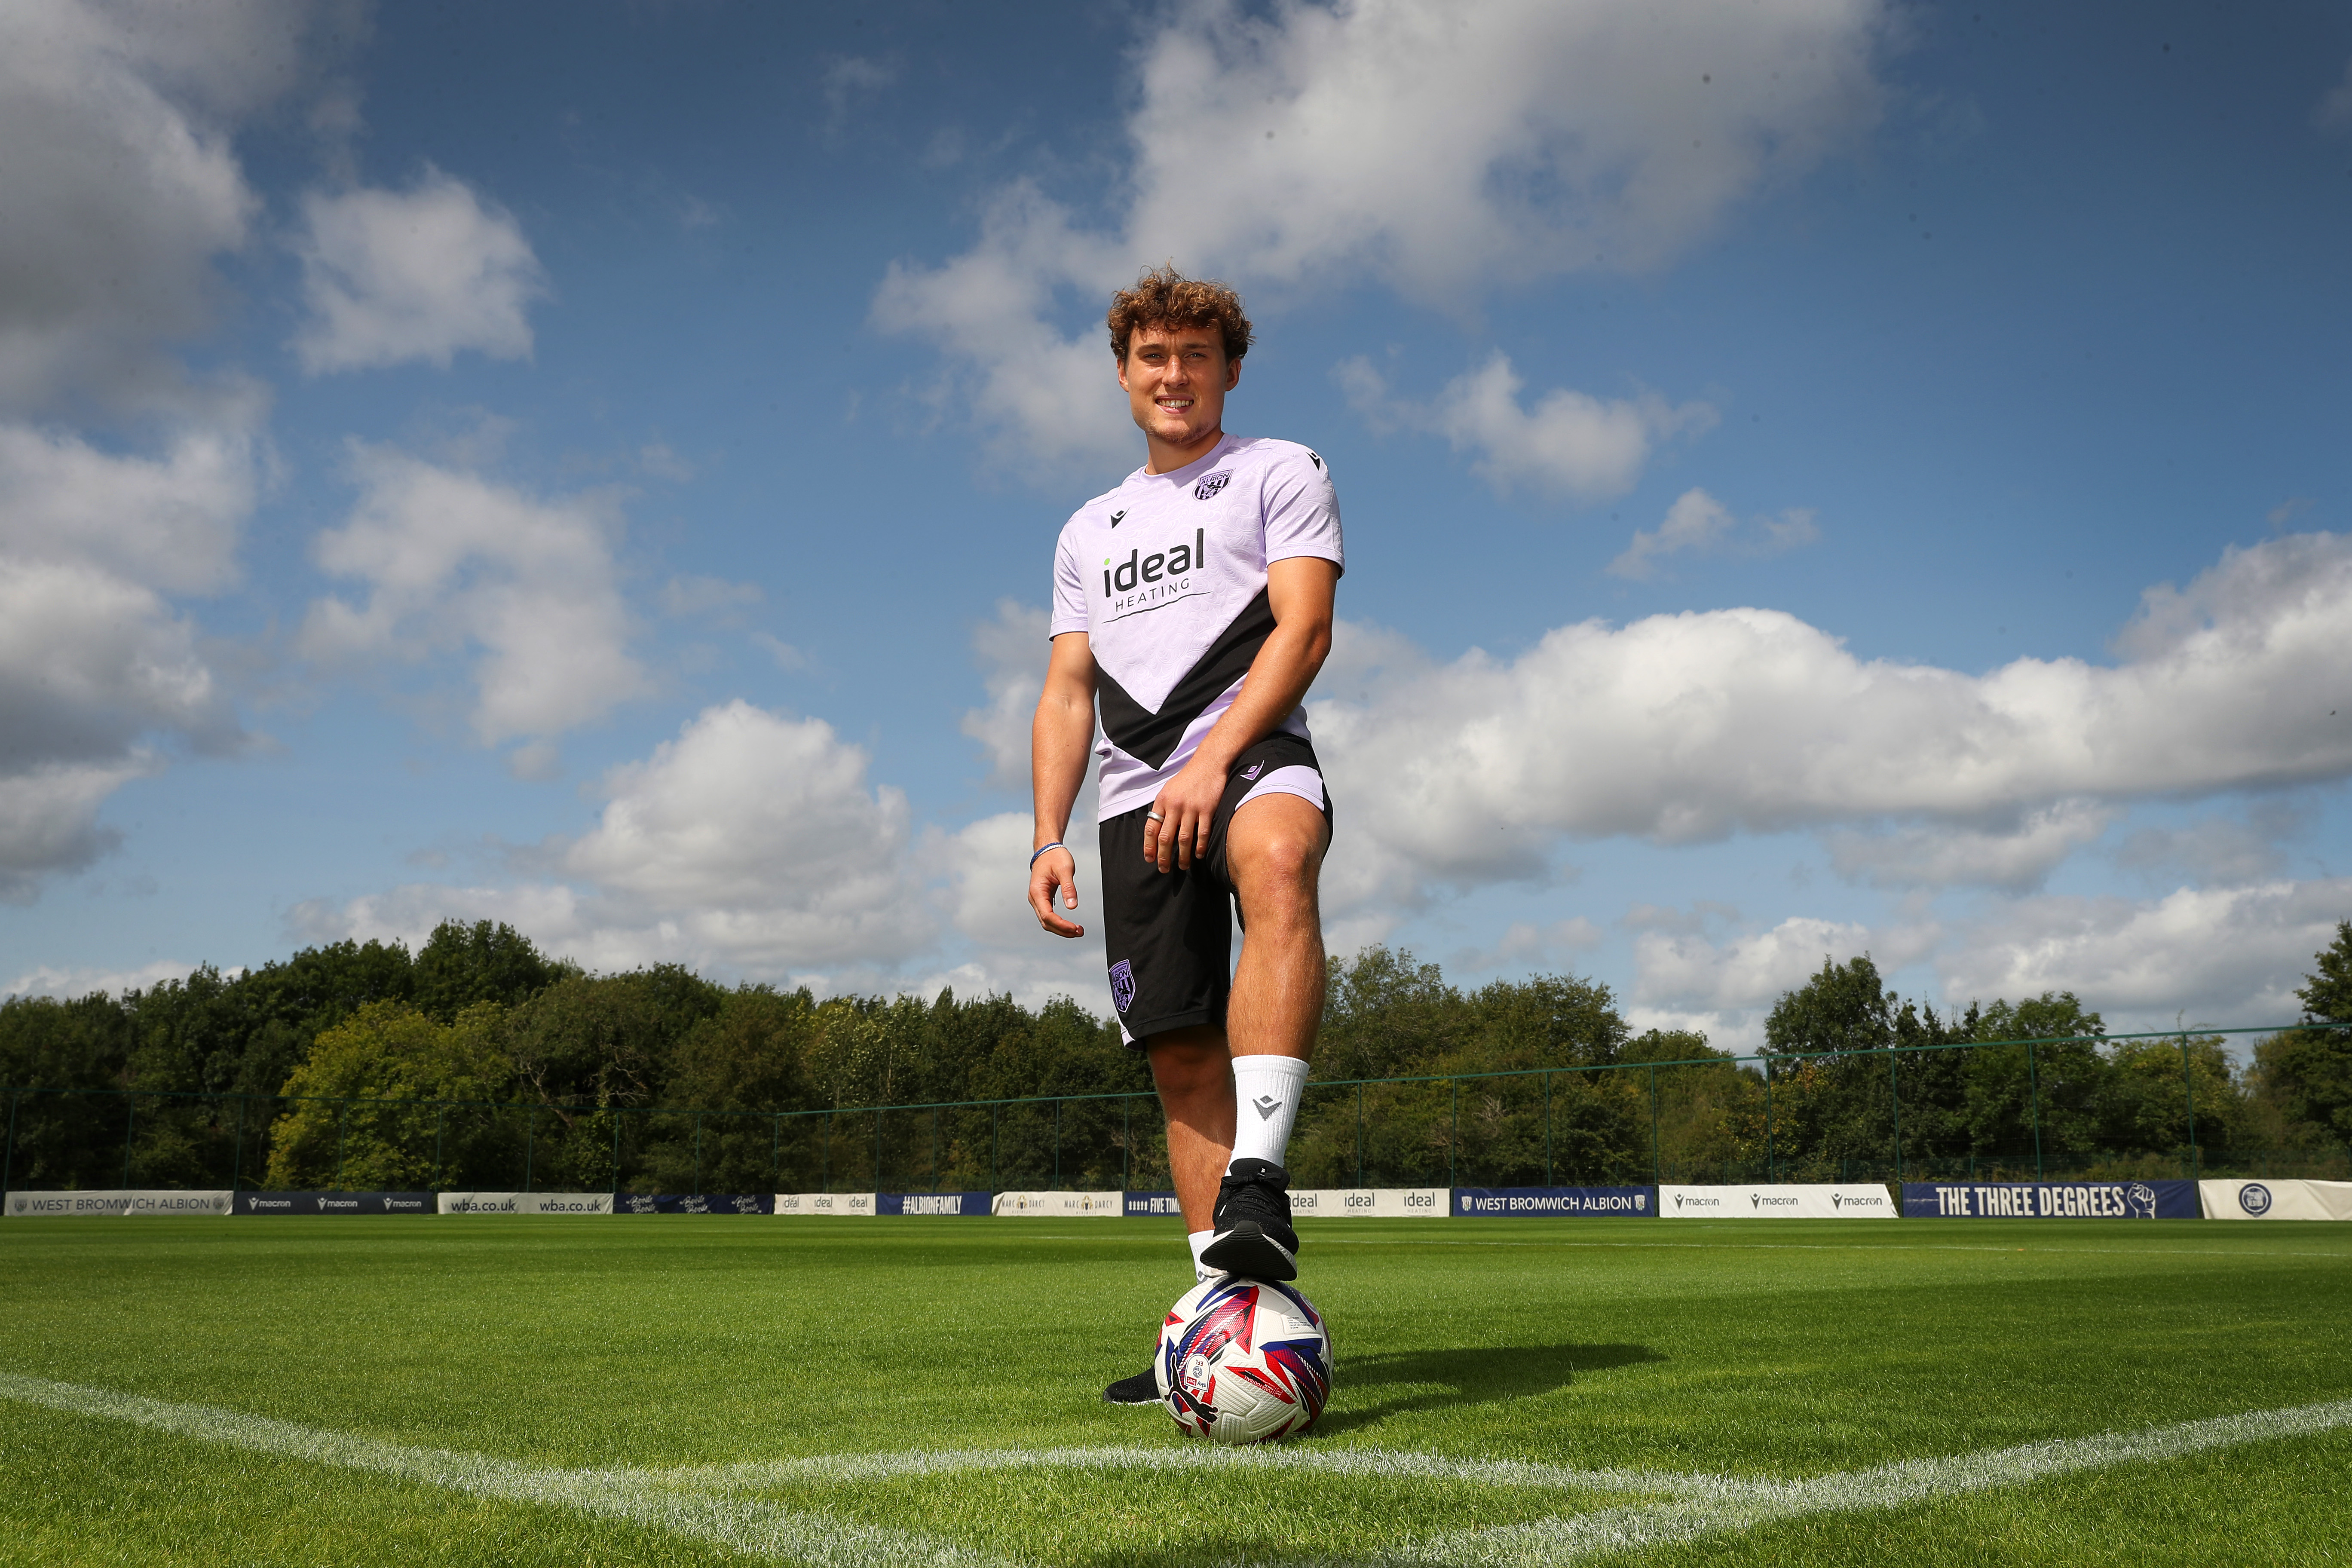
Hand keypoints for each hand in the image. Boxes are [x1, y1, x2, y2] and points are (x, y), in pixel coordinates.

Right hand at [1029, 846, 1083, 937]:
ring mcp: (1038, 900)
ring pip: (1047, 921)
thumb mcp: (1065, 870)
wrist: (1047, 849)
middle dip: (1062, 930)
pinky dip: (1059, 923)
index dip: (1061, 924)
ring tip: (1077, 931)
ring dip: (1061, 929)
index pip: (1047, 915)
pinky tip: (1069, 925)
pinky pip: (1049, 916)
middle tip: (1079, 932)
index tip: (1074, 928)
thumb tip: (1072, 907)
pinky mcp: (1043, 899)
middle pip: (1046, 922)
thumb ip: (1068, 888)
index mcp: (1037, 892)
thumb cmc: (1054, 857)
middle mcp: (1035, 898)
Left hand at [1145, 756, 1226, 871]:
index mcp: (1162, 801)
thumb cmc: (1187, 778)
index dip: (1149, 846)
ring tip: (1182, 866)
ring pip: (1184, 839)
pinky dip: (1200, 846)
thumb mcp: (1168, 789)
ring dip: (1182, 856)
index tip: (1149, 859)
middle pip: (1165, 837)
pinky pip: (1202, 833)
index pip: (1151, 828)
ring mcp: (1191, 808)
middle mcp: (1174, 806)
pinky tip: (1198, 855)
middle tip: (1163, 869)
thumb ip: (1162, 808)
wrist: (1208, 763)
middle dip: (1163, 856)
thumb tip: (1156, 829)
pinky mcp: (1207, 809)